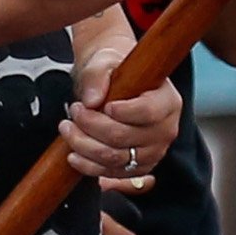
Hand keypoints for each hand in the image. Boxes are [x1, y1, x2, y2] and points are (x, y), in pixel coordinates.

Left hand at [64, 42, 178, 183]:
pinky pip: (111, 173)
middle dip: (91, 126)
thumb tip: (91, 100)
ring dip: (84, 146)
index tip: (101, 104)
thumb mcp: (105, 61)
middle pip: (124, 137)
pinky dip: (89, 166)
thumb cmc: (115, 73)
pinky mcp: (138, 168)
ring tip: (68, 129)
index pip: (148, 112)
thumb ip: (97, 75)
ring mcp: (153, 153)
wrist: (115, 89)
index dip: (123, 111)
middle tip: (74, 111)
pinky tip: (73, 154)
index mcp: (167, 102)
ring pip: (114, 158)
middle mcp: (165, 130)